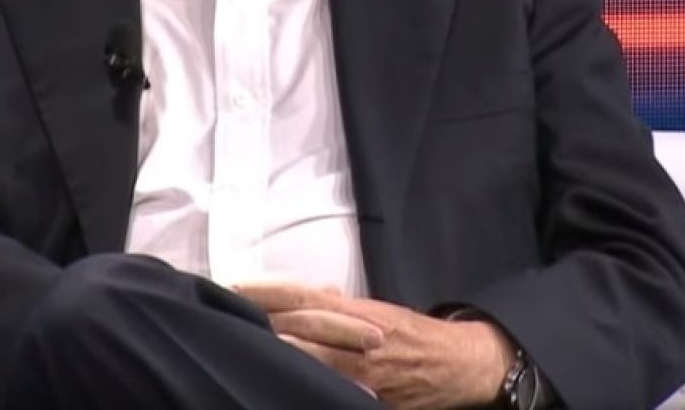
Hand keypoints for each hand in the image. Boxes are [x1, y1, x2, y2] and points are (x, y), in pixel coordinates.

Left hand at [234, 283, 514, 409]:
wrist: (459, 364)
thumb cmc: (414, 334)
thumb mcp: (379, 310)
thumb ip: (342, 305)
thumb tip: (314, 292)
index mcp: (361, 312)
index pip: (305, 297)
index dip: (269, 291)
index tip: (236, 286)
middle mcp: (359, 341)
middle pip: (300, 328)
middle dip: (263, 322)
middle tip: (224, 315)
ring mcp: (363, 375)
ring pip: (309, 363)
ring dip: (276, 353)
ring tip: (241, 346)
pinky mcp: (369, 400)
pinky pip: (330, 393)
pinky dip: (304, 386)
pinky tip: (278, 384)